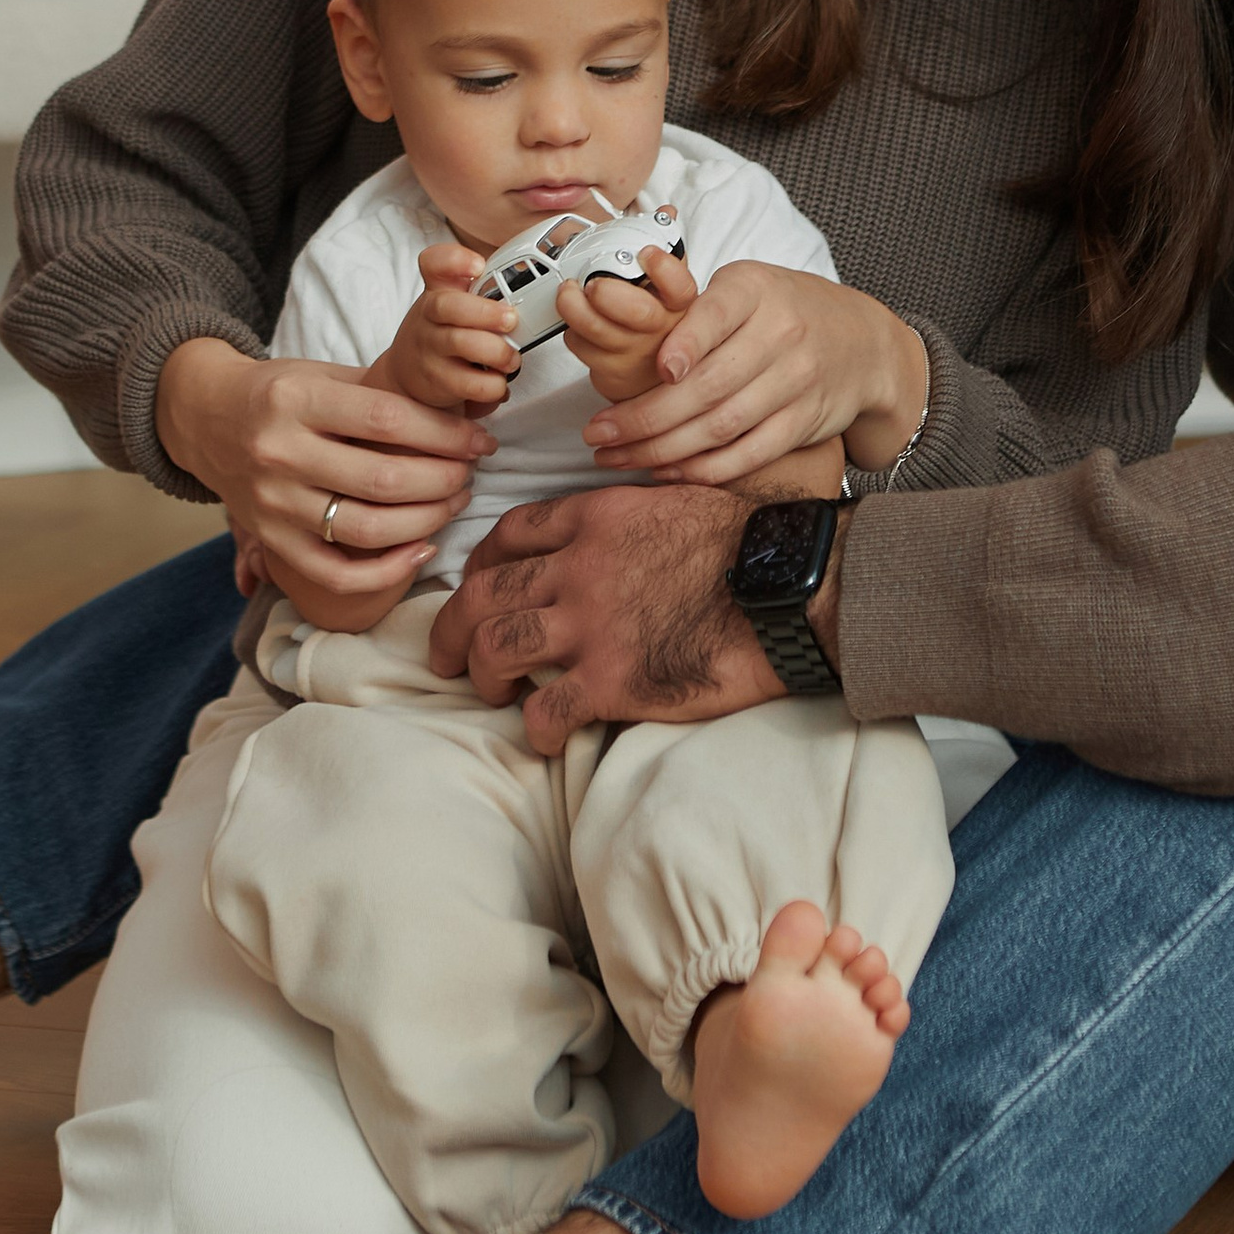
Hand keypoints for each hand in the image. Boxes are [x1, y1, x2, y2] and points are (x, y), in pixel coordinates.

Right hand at [156, 335, 491, 625]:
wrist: (203, 418)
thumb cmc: (276, 393)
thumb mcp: (319, 374)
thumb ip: (378, 394)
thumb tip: (457, 418)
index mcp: (295, 400)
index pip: (388, 420)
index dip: (445, 435)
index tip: (478, 442)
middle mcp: (279, 453)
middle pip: (383, 479)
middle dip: (443, 479)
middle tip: (470, 472)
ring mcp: (272, 503)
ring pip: (366, 528)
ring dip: (427, 520)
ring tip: (454, 502)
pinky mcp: (270, 540)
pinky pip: (335, 573)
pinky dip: (386, 571)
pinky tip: (421, 550)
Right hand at [374, 242, 521, 414]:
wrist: (407, 373)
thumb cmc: (442, 331)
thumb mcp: (452, 302)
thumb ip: (483, 289)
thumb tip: (540, 287)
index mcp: (438, 290)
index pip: (435, 263)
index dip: (455, 261)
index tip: (478, 266)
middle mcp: (430, 316)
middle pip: (449, 305)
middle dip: (486, 312)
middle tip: (511, 320)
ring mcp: (430, 348)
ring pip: (460, 343)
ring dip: (497, 351)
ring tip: (512, 358)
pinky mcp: (437, 381)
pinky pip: (470, 383)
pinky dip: (493, 385)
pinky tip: (499, 381)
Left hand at [428, 485, 784, 757]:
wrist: (791, 588)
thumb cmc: (752, 544)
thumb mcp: (677, 498)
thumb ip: (630, 514)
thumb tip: (617, 528)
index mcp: (595, 519)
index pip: (509, 535)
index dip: (480, 564)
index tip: (475, 585)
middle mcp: (578, 569)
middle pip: (483, 595)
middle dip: (449, 628)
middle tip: (442, 655)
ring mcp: (591, 626)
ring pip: (496, 649)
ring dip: (480, 674)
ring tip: (486, 690)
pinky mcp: (612, 681)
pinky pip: (545, 709)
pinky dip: (533, 727)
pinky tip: (542, 735)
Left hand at [555, 245, 694, 406]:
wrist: (654, 372)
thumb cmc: (658, 319)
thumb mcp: (669, 283)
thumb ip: (666, 246)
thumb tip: (668, 211)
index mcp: (679, 302)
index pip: (680, 285)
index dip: (664, 269)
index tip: (646, 252)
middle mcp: (662, 328)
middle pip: (638, 312)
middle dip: (609, 294)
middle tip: (592, 283)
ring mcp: (637, 352)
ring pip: (601, 331)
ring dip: (575, 310)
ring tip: (566, 292)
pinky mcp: (613, 372)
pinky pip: (582, 347)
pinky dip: (571, 330)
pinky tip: (574, 319)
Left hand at [580, 263, 928, 482]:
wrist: (863, 343)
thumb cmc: (785, 310)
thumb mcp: (746, 285)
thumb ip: (694, 307)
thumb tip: (618, 314)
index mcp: (755, 291)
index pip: (716, 315)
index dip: (686, 343)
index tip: (657, 369)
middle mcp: (781, 334)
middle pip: (708, 384)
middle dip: (644, 416)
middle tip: (598, 434)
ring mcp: (795, 382)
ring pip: (722, 425)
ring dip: (662, 448)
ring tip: (617, 457)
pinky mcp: (802, 423)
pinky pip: (748, 454)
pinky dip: (704, 469)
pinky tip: (666, 470)